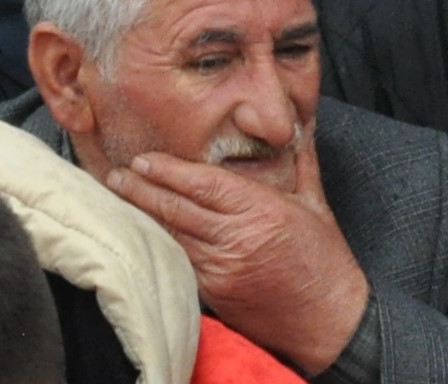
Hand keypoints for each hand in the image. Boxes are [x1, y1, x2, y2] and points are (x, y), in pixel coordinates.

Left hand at [110, 146, 372, 377]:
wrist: (331, 322)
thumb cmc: (325, 263)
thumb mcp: (315, 204)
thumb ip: (301, 160)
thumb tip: (300, 124)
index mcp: (262, 210)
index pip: (203, 184)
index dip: (168, 170)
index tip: (143, 160)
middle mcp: (237, 238)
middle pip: (177, 209)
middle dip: (142, 190)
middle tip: (116, 175)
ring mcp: (223, 269)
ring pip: (173, 236)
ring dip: (143, 217)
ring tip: (119, 198)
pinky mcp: (216, 293)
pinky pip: (182, 262)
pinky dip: (161, 245)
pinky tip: (144, 233)